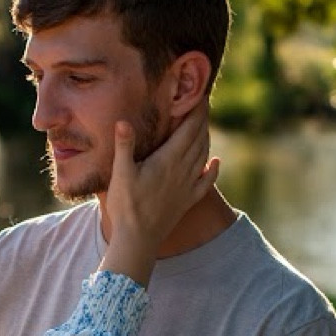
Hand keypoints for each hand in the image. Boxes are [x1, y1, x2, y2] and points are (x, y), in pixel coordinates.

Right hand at [101, 108, 218, 284]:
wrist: (138, 240)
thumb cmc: (126, 206)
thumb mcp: (120, 174)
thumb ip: (124, 146)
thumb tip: (123, 121)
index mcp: (169, 160)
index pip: (189, 129)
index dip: (196, 111)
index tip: (201, 95)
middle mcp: (183, 171)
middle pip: (199, 139)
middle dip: (202, 120)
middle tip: (204, 104)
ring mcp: (187, 187)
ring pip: (203, 156)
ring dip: (206, 139)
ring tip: (205, 126)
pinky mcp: (187, 201)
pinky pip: (206, 182)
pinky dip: (213, 170)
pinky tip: (215, 162)